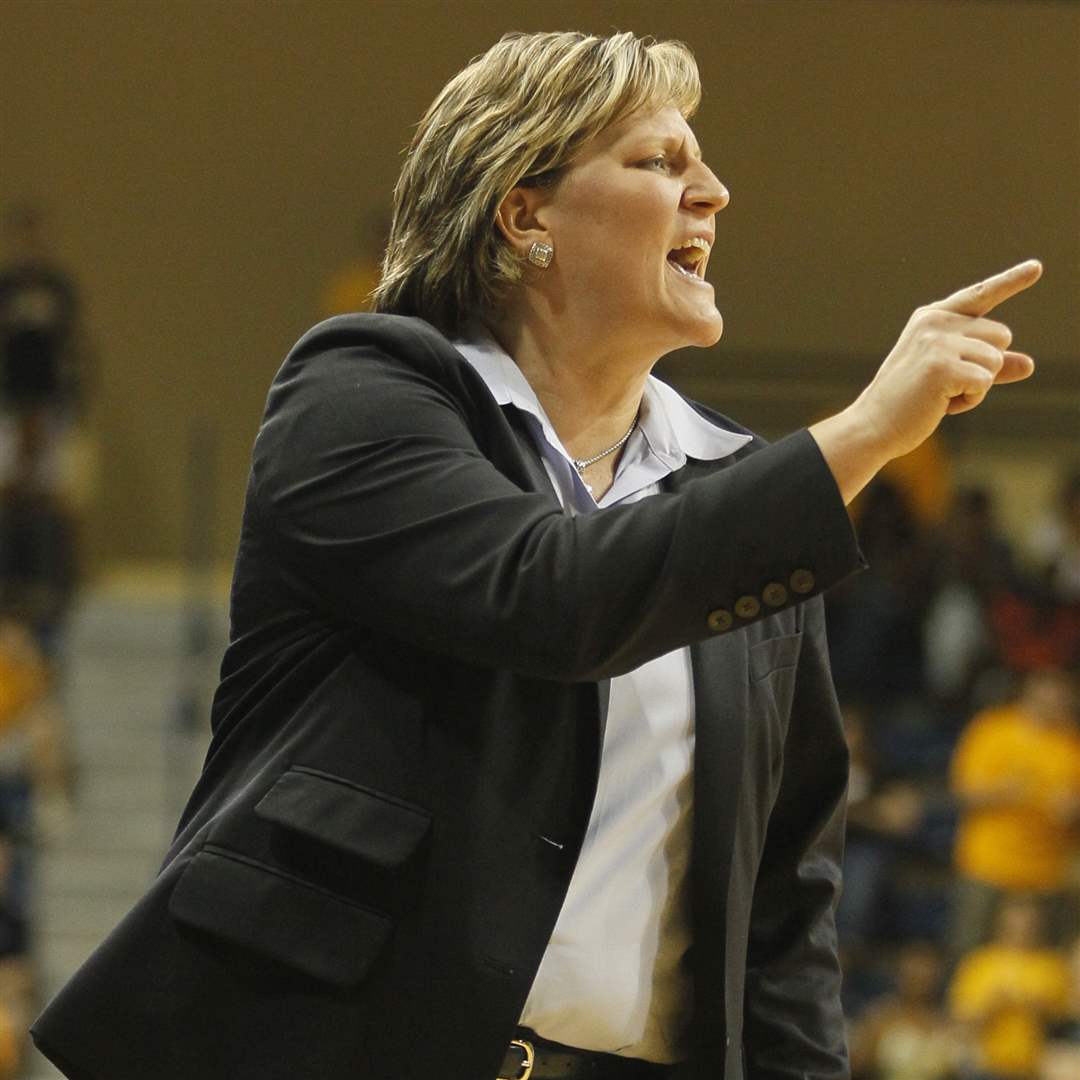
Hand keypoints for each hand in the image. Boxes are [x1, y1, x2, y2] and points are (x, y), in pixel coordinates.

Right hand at [811, 259, 1041, 502]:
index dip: (1011, 281)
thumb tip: (1029, 364)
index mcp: (933, 317)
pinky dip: (969, 400)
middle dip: (986, 366)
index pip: (981, 295)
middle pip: (1001, 336)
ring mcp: (937, 342)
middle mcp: (935, 322)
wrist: (873, 425)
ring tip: (940, 394)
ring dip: (978, 386)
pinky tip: (939, 404)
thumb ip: (989, 366)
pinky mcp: (942, 367)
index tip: (1037, 267)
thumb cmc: (909, 402)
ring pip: (996, 360)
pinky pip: (985, 382)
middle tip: (945, 384)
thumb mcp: (952, 377)